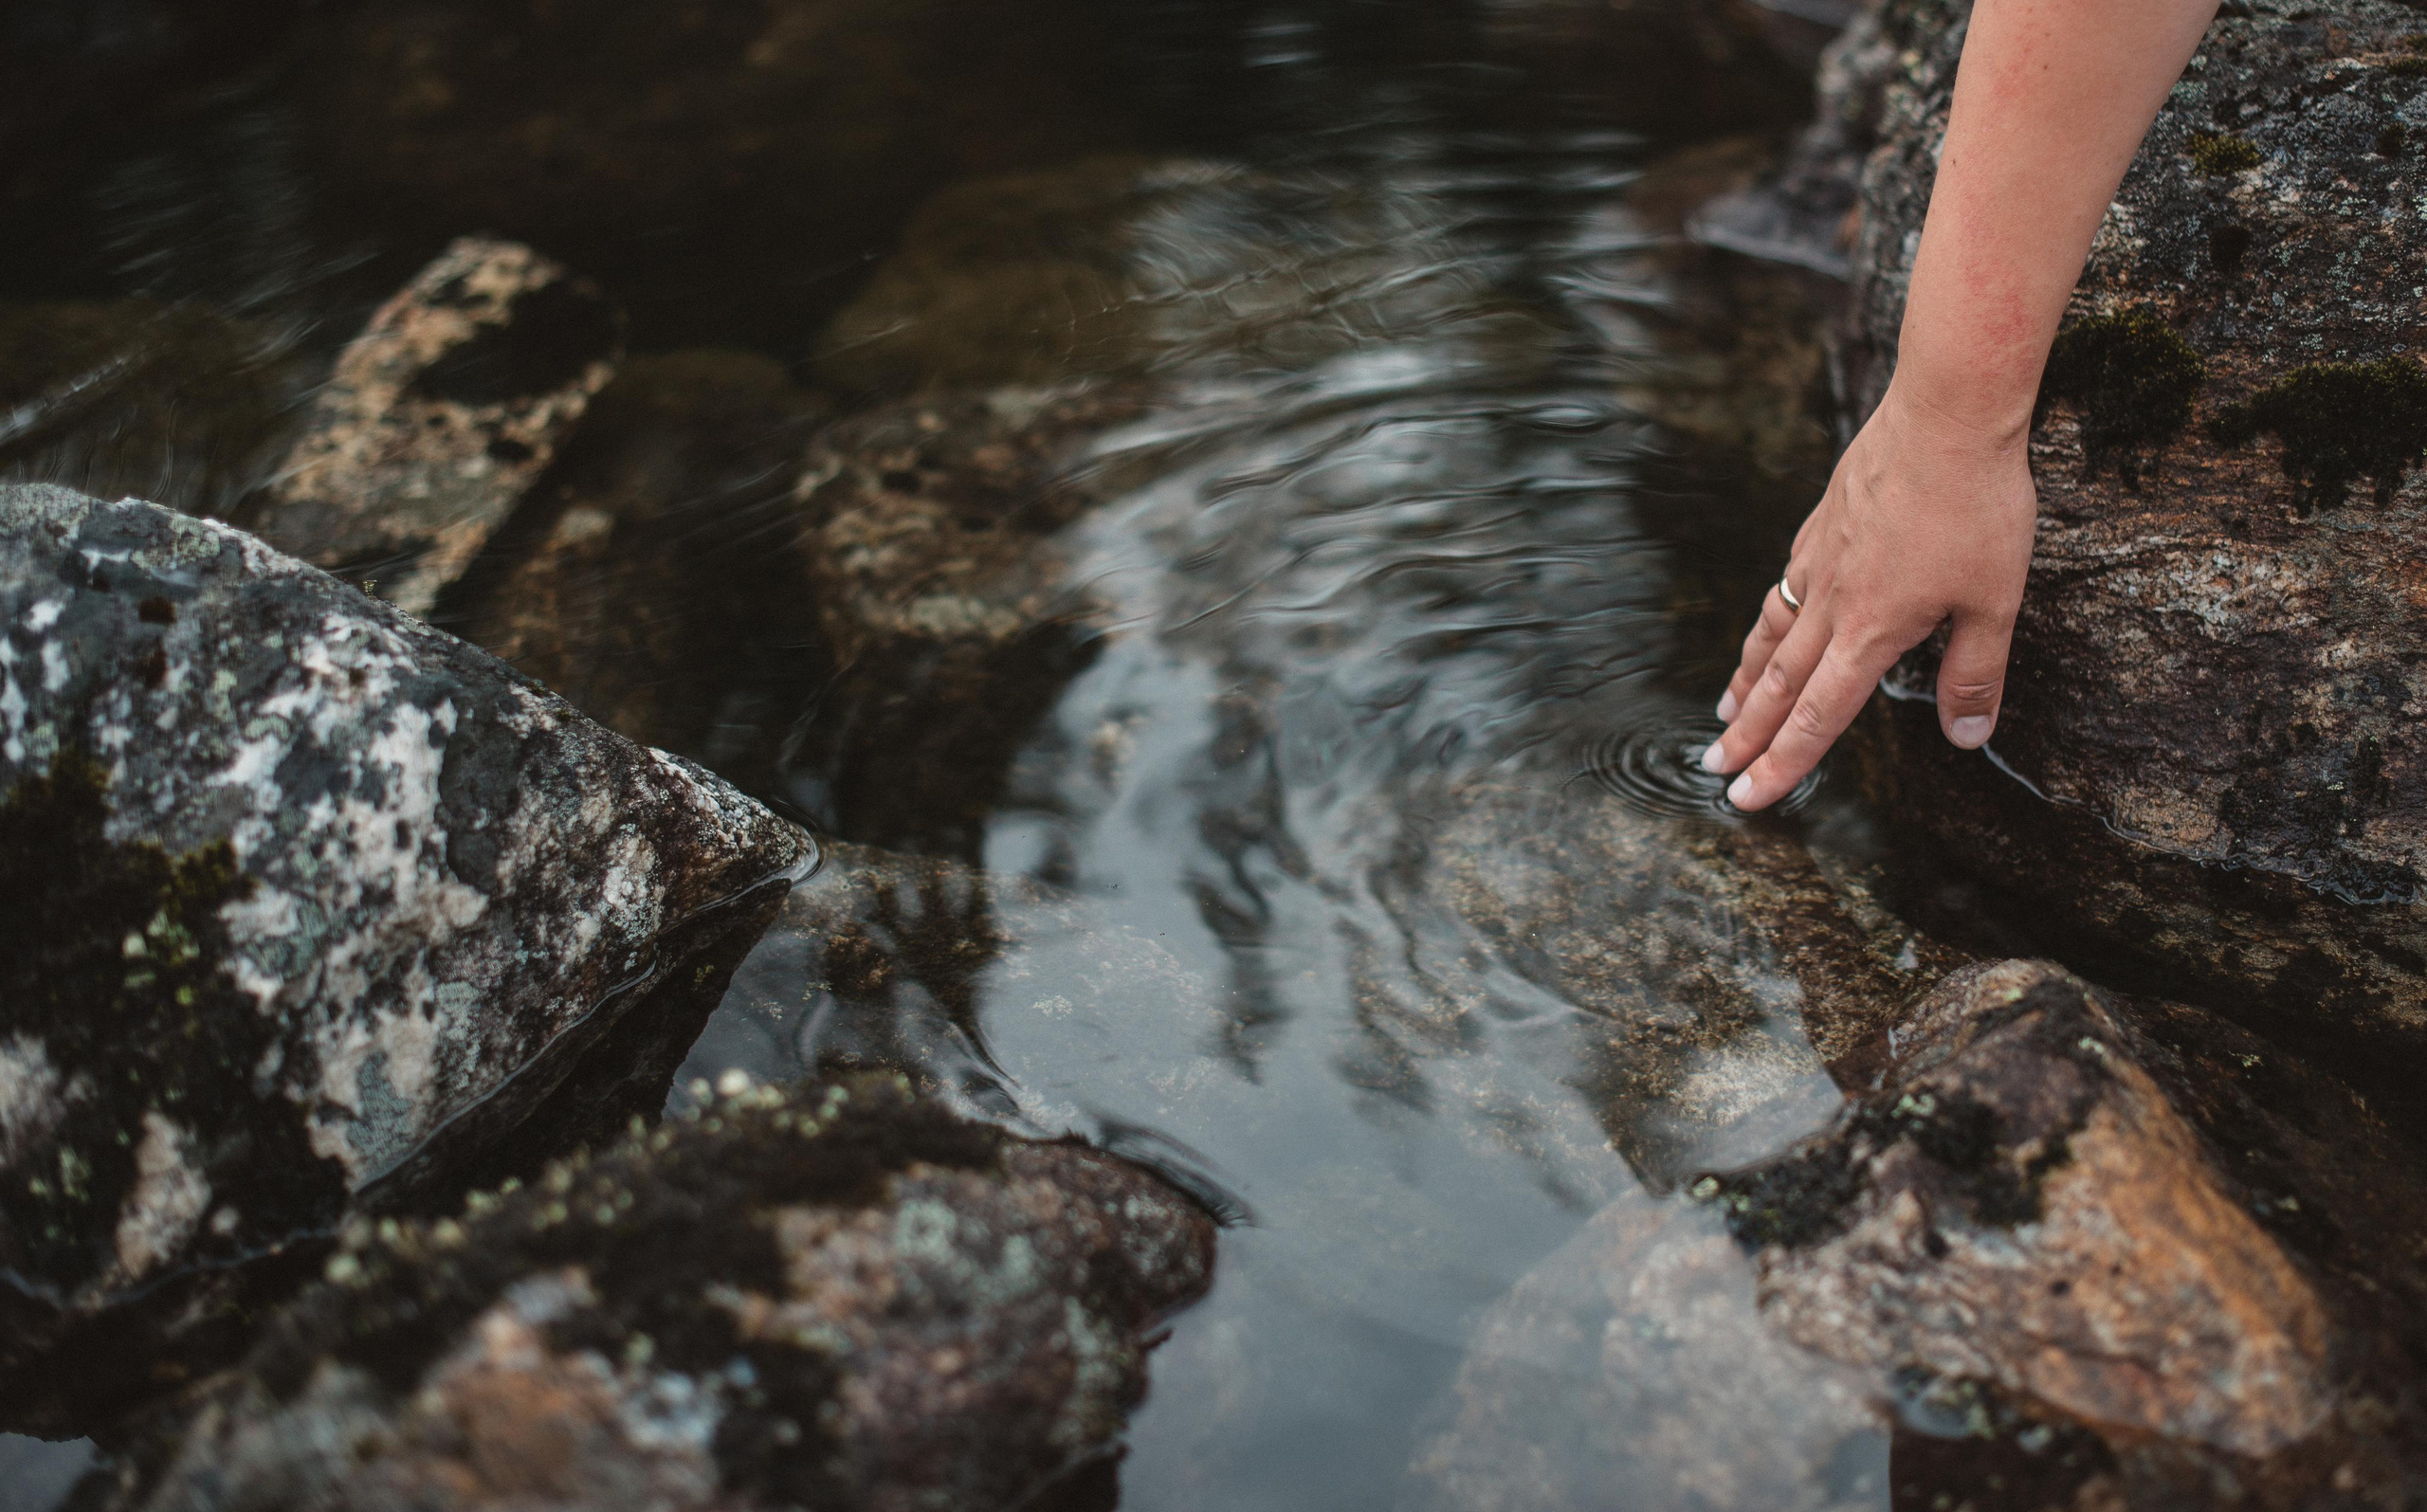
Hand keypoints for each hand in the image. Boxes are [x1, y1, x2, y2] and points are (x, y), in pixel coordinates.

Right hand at [1703, 385, 2038, 809]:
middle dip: (1746, 734)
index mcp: (1872, 631)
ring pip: (1771, 634)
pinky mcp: (1822, 524)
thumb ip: (1975, 673)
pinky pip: (1784, 587)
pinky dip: (1768, 620)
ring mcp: (1820, 560)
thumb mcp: (1996, 601)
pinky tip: (1770, 622)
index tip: (1747, 798)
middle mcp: (1833, 603)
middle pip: (1779, 684)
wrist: (1945, 414)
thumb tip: (1966, 738)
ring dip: (1746, 680)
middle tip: (1713, 767)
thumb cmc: (1977, 506)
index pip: (1818, 716)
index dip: (1783, 763)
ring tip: (1724, 709)